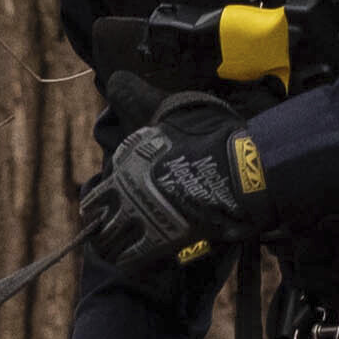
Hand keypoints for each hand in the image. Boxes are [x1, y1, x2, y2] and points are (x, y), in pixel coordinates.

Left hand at [78, 111, 262, 276]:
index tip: (99, 212)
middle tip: (106, 234)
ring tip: (117, 249)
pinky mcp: (163, 239)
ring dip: (111, 246)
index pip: (96, 195)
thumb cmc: (210, 137)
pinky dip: (130, 259)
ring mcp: (142, 216)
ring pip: (109, 242)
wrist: (242, 170)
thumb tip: (113, 79)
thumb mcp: (170, 111)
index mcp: (126, 162)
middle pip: (97, 222)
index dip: (97, 205)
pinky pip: (132, 257)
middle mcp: (127, 190)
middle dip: (99, 228)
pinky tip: (133, 258)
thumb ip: (138, 99)